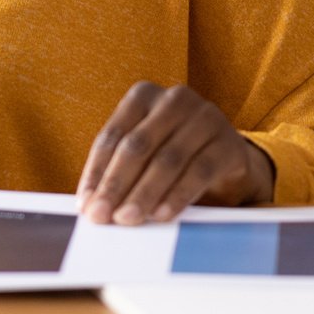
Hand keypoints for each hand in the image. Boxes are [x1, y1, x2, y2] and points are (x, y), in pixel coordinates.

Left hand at [75, 81, 274, 224]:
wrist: (227, 157)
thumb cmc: (172, 152)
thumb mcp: (144, 152)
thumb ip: (119, 170)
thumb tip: (90, 204)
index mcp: (143, 95)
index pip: (113, 135)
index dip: (96, 171)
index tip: (85, 203)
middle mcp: (174, 99)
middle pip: (137, 145)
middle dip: (116, 184)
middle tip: (101, 215)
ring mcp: (205, 118)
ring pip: (167, 159)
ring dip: (144, 193)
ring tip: (128, 218)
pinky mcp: (228, 143)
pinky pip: (199, 172)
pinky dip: (177, 195)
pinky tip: (161, 214)